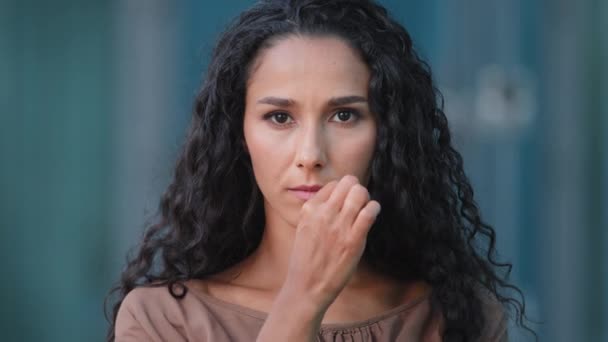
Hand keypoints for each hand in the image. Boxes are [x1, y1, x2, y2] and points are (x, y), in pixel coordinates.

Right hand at [281, 174, 380, 310]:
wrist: (307, 286)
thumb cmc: (307, 259)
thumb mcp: (304, 228)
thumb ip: (318, 211)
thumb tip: (338, 196)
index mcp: (309, 209)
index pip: (333, 184)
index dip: (342, 191)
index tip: (345, 202)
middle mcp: (323, 214)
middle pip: (348, 183)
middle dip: (356, 189)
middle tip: (358, 202)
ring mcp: (339, 226)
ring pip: (360, 193)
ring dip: (365, 198)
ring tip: (365, 208)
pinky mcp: (353, 240)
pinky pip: (370, 211)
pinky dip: (374, 208)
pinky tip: (372, 214)